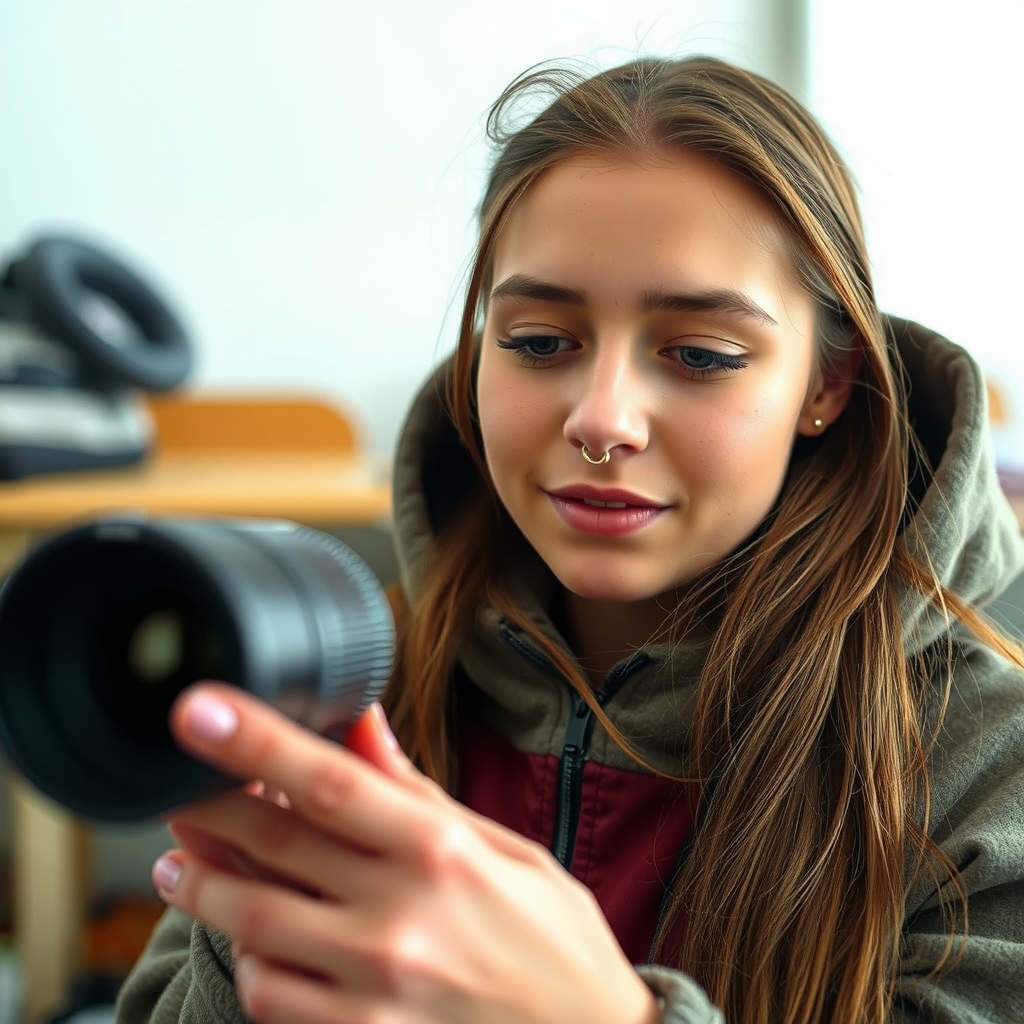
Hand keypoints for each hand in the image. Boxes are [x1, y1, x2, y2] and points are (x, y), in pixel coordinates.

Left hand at [152, 682, 659, 1023]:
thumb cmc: (553, 941)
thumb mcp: (505, 850)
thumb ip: (419, 793)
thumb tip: (362, 725)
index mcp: (443, 851)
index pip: (329, 783)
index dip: (254, 742)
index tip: (199, 710)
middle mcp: (403, 917)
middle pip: (272, 848)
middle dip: (204, 808)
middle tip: (173, 786)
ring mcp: (377, 989)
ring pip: (253, 927)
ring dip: (204, 889)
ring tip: (181, 865)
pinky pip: (271, 999)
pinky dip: (250, 960)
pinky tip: (250, 938)